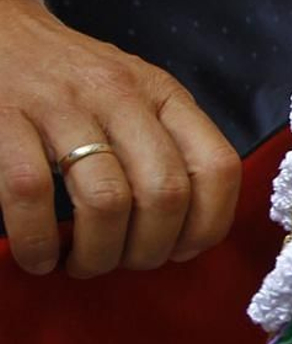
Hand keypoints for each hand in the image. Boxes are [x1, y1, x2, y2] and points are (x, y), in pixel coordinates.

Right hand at [0, 0, 239, 277]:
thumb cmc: (69, 80)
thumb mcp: (134, 95)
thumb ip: (164, 147)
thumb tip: (185, 235)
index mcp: (162, 94)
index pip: (217, 166)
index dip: (208, 225)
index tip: (182, 252)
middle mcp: (120, 94)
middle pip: (165, 194)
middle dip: (148, 250)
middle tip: (123, 263)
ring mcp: (61, 104)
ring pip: (106, 201)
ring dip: (97, 254)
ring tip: (81, 263)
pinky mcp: (6, 116)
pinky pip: (31, 194)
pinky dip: (39, 241)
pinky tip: (39, 255)